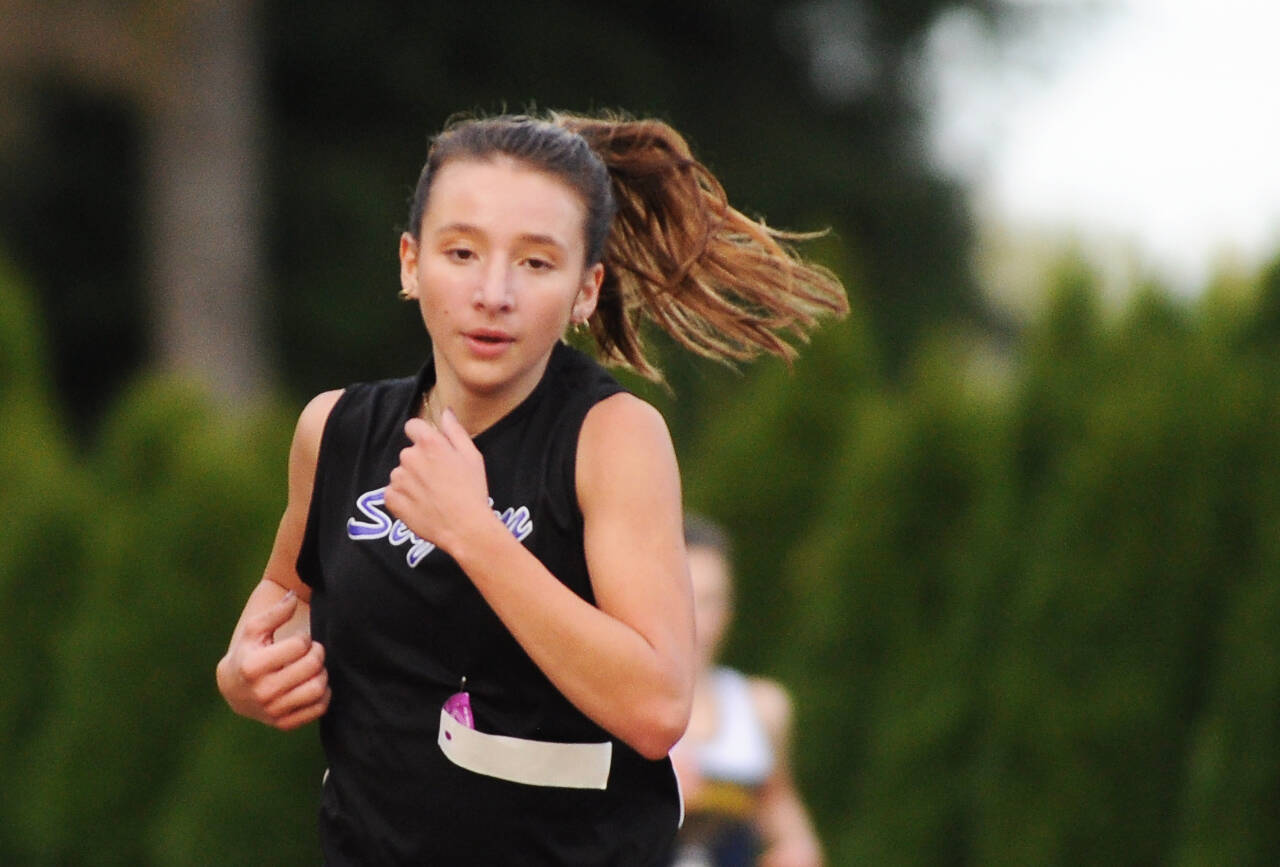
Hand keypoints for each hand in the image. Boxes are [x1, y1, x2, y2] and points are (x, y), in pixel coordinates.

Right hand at [217, 591, 329, 729]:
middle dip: (317, 653)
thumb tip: (293, 597)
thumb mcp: (254, 630)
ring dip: (322, 673)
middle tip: (312, 652)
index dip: (305, 639)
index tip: (298, 641)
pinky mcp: (284, 724)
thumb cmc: (248, 653)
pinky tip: (313, 684)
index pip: (300, 645)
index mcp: (253, 666)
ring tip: (313, 668)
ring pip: (318, 688)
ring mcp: (273, 711)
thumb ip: (275, 612)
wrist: (234, 690)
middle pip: (312, 666)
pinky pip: (319, 708)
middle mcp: (262, 692)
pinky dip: (323, 694)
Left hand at [385, 409, 491, 554]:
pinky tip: (422, 506)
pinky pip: (393, 492)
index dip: (423, 436)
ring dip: (411, 481)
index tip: (433, 451)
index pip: (413, 426)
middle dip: (420, 462)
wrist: (464, 528)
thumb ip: (454, 430)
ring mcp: (398, 479)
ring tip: (432, 496)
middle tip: (440, 480)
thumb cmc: (472, 491)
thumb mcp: (472, 456)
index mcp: (430, 443)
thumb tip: (445, 411)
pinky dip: (403, 498)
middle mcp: (409, 457)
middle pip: (409, 452)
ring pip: (401, 473)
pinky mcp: (391, 499)